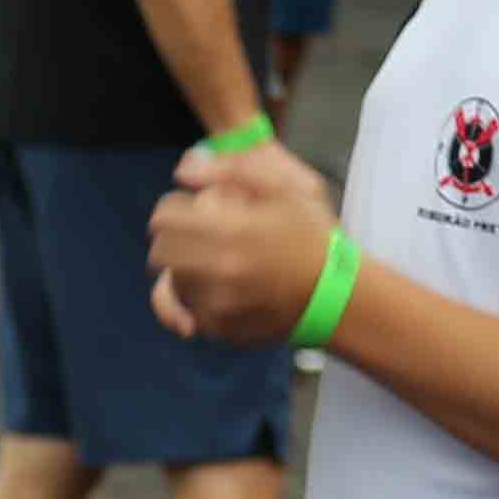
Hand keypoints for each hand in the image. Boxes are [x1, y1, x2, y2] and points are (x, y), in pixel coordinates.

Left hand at [144, 136, 331, 341]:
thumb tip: (182, 170)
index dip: (171, 209)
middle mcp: (218, 270)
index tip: (185, 210)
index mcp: (229, 231)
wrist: (339, 294)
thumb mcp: (282, 188)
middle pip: (159, 252)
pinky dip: (198, 297)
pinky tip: (223, 285)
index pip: (163, 219)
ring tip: (210, 259)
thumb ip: (229, 170)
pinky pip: (190, 310)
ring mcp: (219, 304)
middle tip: (192, 235)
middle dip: (171, 239)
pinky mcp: (223, 328)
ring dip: (183, 268)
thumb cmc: (312, 235)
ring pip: (172, 282)